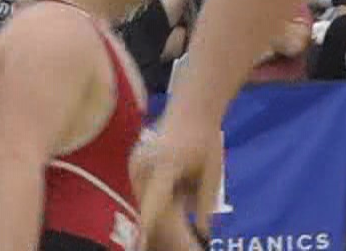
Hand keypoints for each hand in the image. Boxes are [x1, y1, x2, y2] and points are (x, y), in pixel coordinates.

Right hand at [132, 119, 224, 244]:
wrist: (192, 108)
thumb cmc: (206, 140)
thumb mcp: (212, 172)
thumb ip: (204, 203)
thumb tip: (202, 231)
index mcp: (167, 165)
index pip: (154, 203)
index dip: (150, 226)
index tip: (144, 243)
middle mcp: (144, 164)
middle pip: (150, 205)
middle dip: (168, 214)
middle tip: (187, 194)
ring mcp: (136, 164)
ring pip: (146, 199)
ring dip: (164, 201)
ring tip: (184, 173)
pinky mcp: (133, 165)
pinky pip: (145, 190)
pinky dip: (159, 192)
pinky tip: (175, 170)